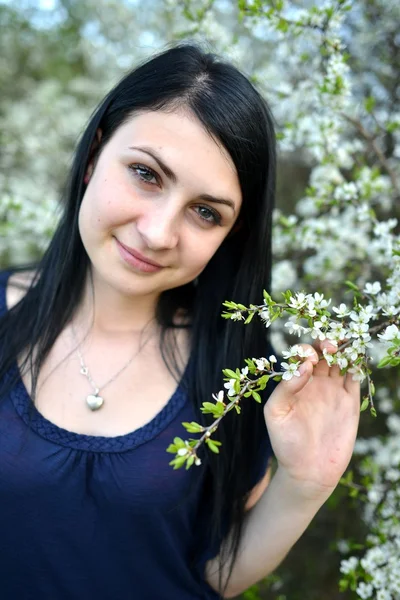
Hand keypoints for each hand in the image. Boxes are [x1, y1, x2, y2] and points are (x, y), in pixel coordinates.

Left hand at [264, 341, 359, 500]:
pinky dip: (356, 366)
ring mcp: (333, 391)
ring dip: (343, 350)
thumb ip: (285, 388)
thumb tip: (303, 368)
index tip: (309, 359)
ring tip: (343, 348)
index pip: (301, 356)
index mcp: (295, 382)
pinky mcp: (350, 402)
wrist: (308, 471)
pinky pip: (355, 378)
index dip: (305, 350)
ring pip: (340, 361)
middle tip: (329, 346)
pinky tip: (354, 361)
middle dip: (326, 343)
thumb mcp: (275, 413)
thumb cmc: (286, 443)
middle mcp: (315, 383)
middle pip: (323, 353)